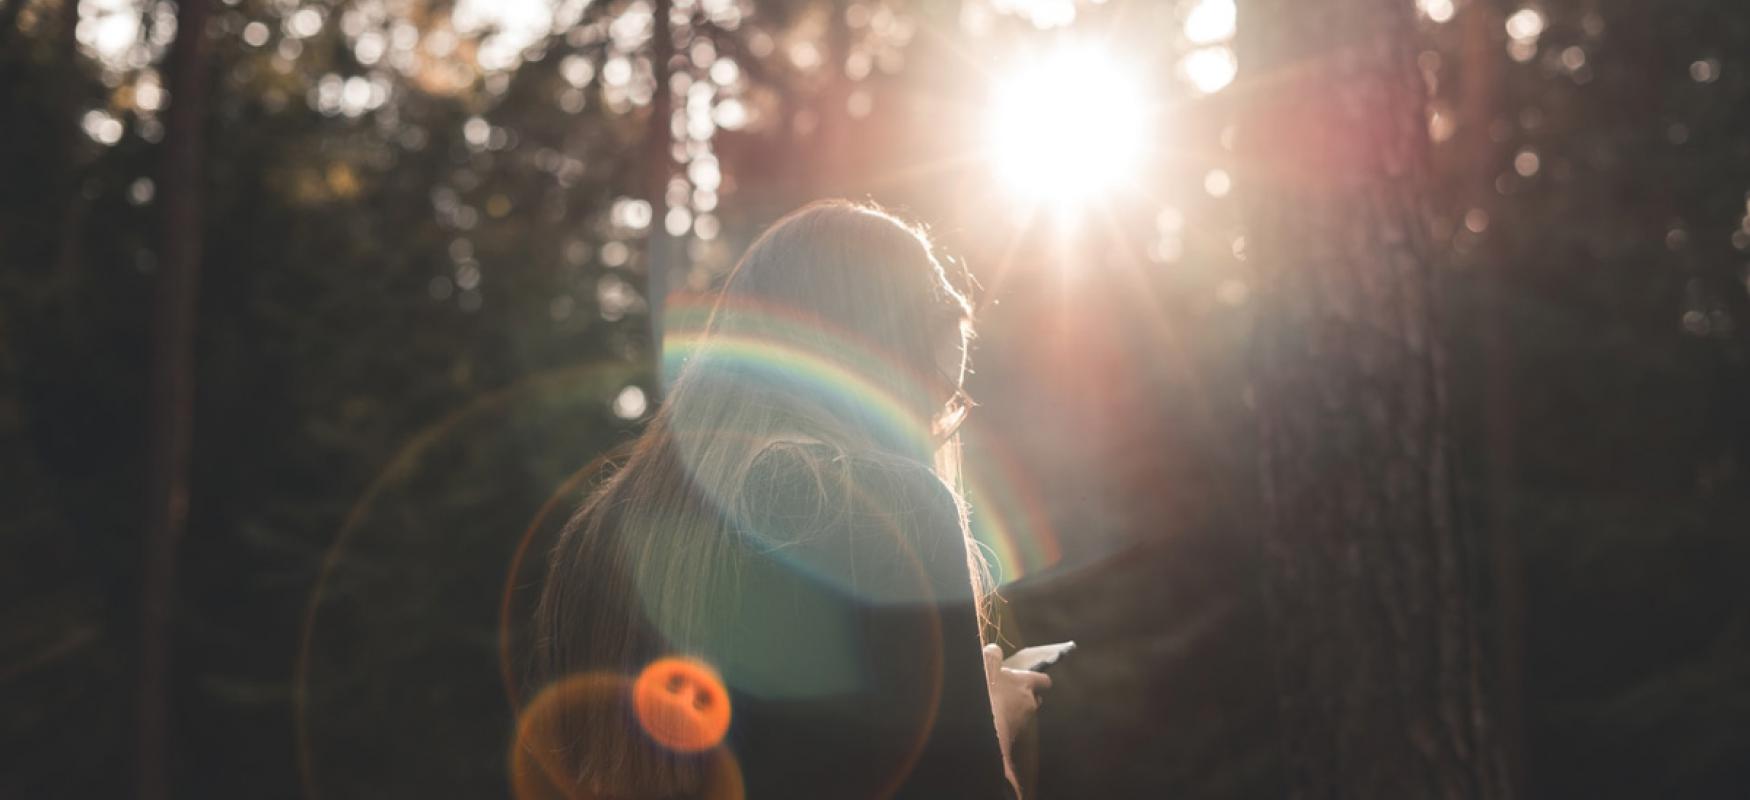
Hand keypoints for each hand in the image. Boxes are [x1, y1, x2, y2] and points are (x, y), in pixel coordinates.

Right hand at [983, 644, 1051, 794]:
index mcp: (1025, 683)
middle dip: (1026, 696)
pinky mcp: (1014, 734)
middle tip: (1010, 693)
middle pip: (1035, 698)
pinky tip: (995, 721)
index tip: (1035, 680)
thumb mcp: (987, 668)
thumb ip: (992, 656)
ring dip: (1016, 711)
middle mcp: (1029, 702)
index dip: (1039, 679)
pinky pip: (1015, 727)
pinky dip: (1008, 724)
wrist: (981, 723)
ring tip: (999, 709)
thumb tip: (994, 649)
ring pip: (1025, 713)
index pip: (1043, 680)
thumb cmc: (987, 692)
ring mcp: (1023, 720)